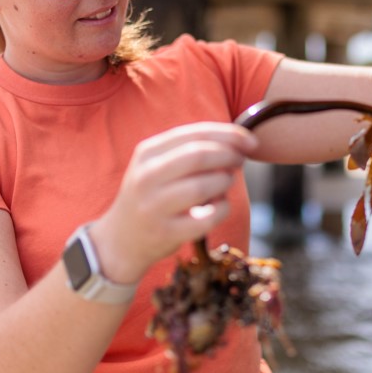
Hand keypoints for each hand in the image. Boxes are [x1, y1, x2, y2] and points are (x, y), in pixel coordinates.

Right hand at [88, 122, 256, 281]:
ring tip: (225, 183)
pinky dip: (222, 209)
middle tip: (240, 161)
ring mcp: (154, 206)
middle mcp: (146, 176)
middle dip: (229, 155)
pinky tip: (219, 207)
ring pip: (203, 186)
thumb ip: (189, 150)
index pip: (194, 134)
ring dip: (225, 182)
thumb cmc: (150, 196)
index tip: (250, 141)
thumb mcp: (157, 165)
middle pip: (199, 156)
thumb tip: (238, 142)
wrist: (121, 239)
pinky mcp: (166, 232)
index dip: (228, 135)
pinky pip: (207, 218)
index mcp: (147, 153)